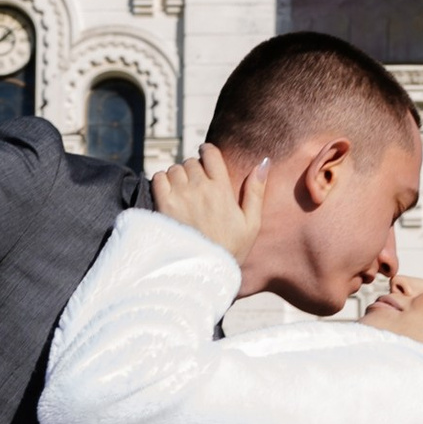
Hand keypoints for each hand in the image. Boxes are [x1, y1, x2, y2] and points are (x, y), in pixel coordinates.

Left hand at [150, 140, 267, 263]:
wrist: (204, 271)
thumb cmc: (230, 249)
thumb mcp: (251, 223)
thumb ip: (256, 191)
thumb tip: (263, 162)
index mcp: (222, 189)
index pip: (211, 153)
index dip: (207, 151)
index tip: (205, 156)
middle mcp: (200, 188)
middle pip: (191, 162)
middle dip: (193, 169)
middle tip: (195, 185)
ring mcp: (180, 196)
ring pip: (174, 169)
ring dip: (177, 176)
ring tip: (182, 192)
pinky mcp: (163, 205)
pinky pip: (158, 179)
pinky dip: (161, 182)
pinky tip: (169, 195)